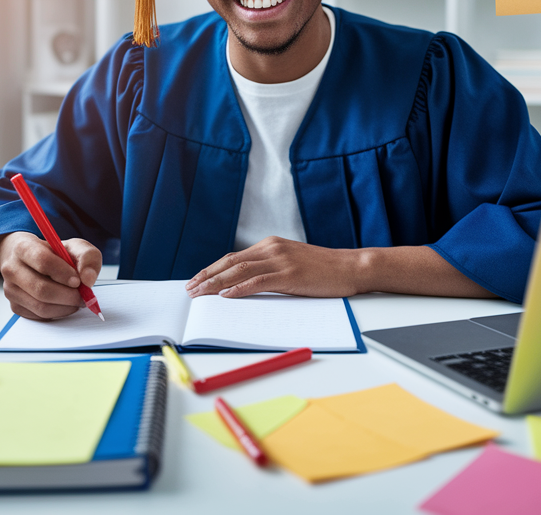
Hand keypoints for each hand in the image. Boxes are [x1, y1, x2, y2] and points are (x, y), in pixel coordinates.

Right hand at [0, 232, 101, 319]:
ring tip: (76, 300)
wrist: (28, 259)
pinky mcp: (15, 306)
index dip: (63, 273)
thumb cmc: (52, 252)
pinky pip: (39, 316)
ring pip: (41, 307)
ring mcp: (10, 290)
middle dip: (68, 295)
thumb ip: (87, 256)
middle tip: (83, 295)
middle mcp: (11, 269)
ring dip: (65, 307)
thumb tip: (88, 278)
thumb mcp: (74, 246)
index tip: (78, 280)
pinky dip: (57, 313)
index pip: (43, 261)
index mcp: (23, 247)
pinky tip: (64, 304)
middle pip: (41, 289)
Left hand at [184, 237, 365, 298]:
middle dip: (206, 276)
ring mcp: (280, 260)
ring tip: (200, 294)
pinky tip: (226, 296)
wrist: (350, 268)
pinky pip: (258, 281)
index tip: (197, 280)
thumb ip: (269, 268)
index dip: (212, 269)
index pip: (233, 257)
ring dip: (215, 283)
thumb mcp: (291, 263)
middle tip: (190, 288)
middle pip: (230, 262)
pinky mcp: (289, 275)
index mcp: (270, 245)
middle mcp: (272, 248)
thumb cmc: (323, 270)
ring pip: (239, 271)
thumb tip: (243, 285)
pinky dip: (239, 288)